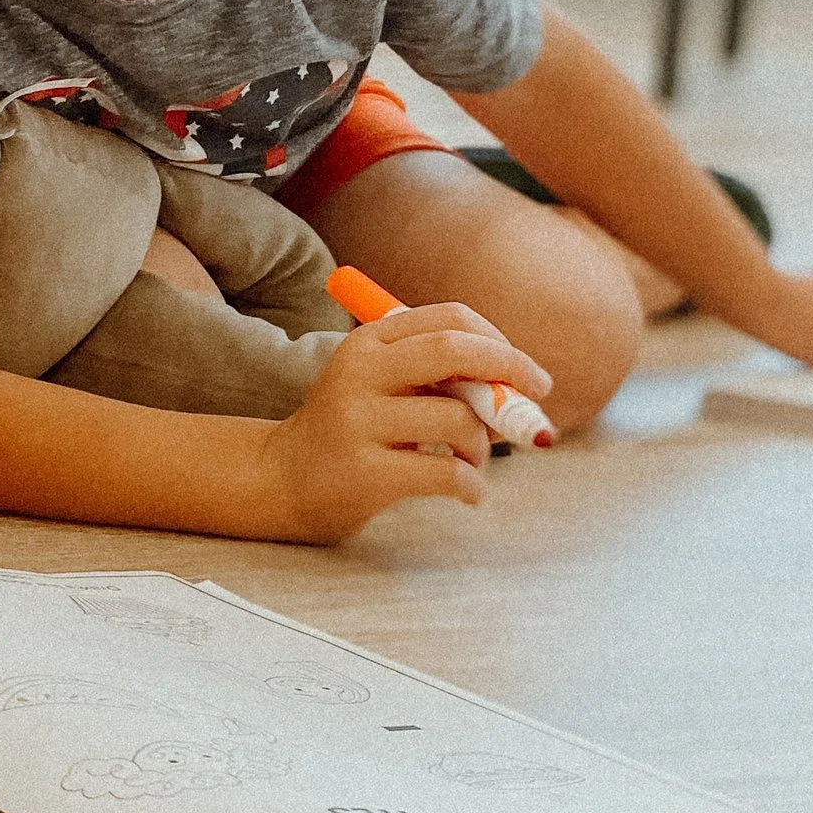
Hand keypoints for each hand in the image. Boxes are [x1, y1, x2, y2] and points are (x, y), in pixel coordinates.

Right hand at [258, 307, 556, 540]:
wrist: (280, 481)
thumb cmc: (350, 431)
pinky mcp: (365, 472)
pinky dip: (472, 485)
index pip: (451, 319)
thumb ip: (439, 378)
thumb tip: (517, 390)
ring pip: (458, 418)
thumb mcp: (381, 386)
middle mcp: (359, 373)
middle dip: (509, 373)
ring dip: (483, 445)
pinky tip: (469, 493)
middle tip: (532, 405)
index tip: (525, 374)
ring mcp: (358, 421)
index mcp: (369, 342)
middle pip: (456, 351)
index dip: (500, 343)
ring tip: (472, 462)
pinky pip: (446, 472)